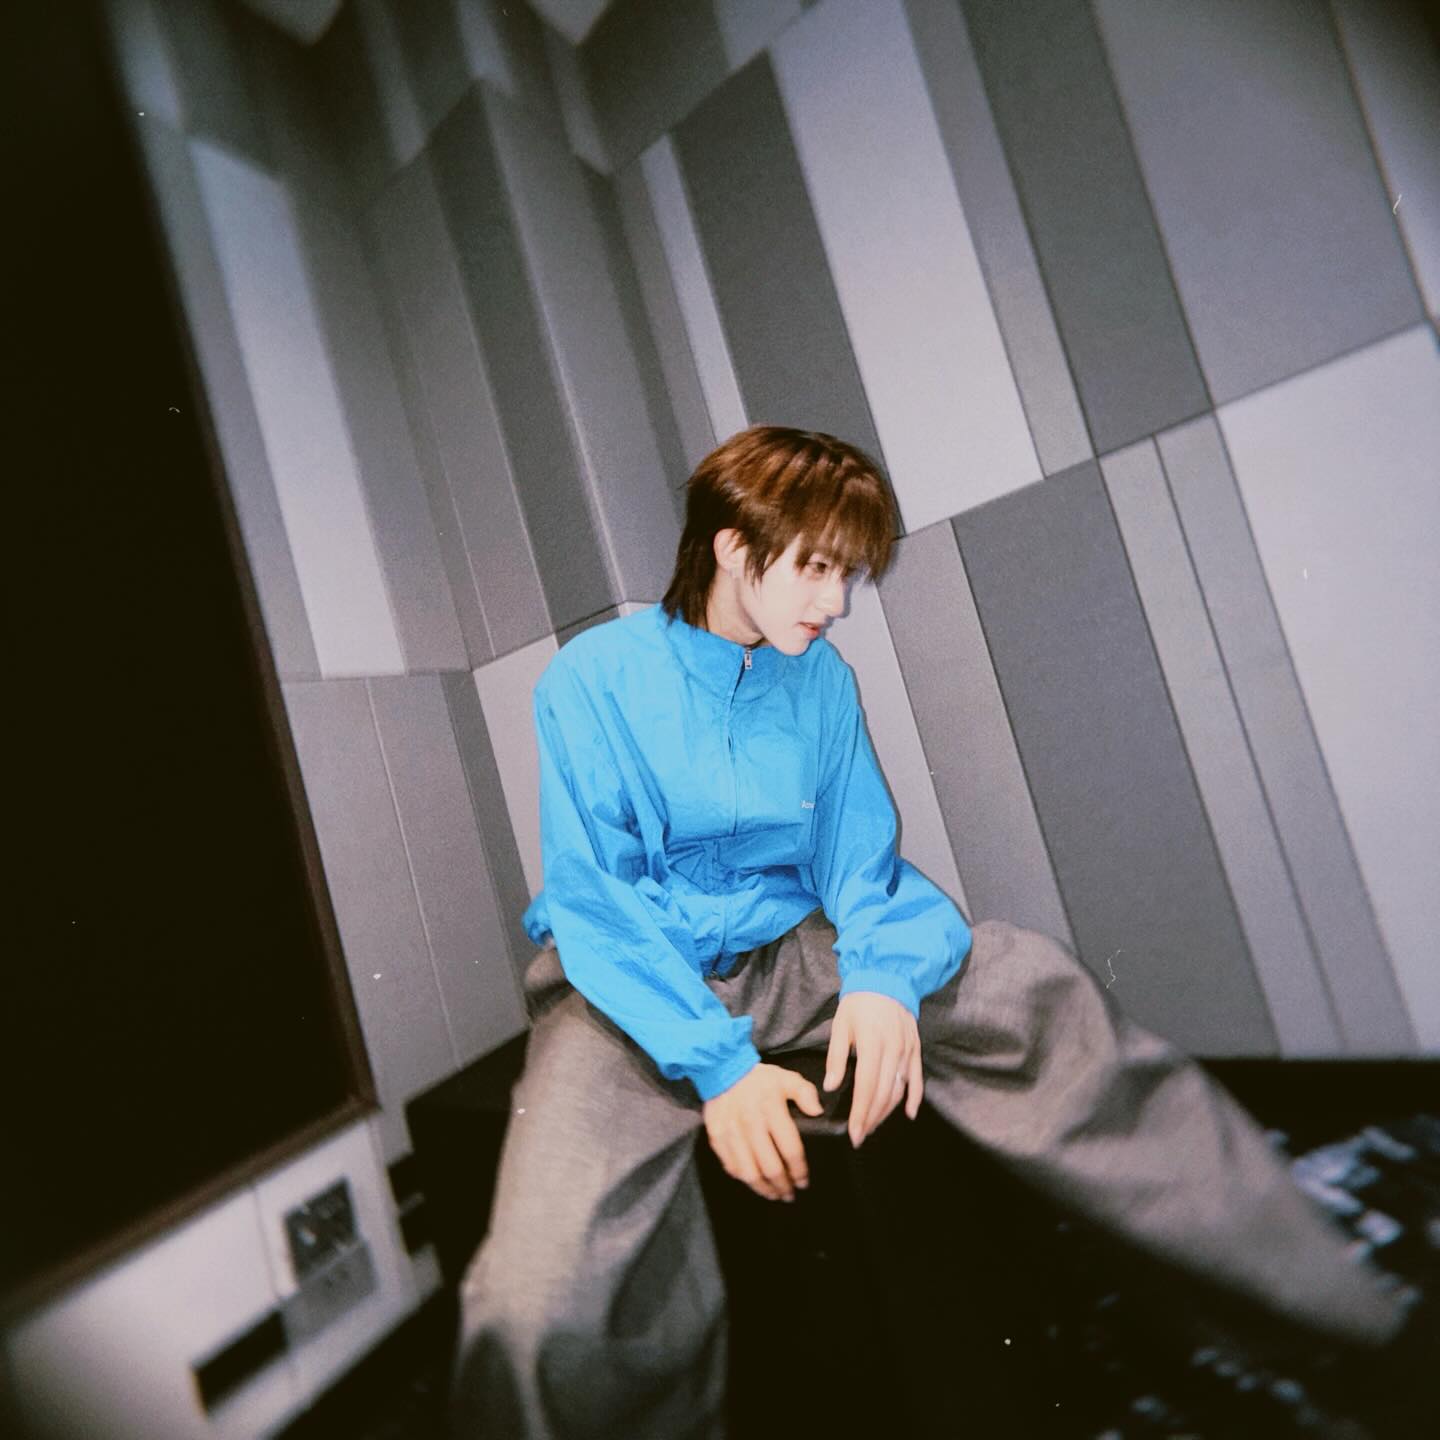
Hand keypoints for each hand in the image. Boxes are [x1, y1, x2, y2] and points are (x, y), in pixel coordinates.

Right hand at [702, 1062, 823, 1201]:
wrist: (722, 1070)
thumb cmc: (759, 1079)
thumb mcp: (787, 1078)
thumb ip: (805, 1093)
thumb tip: (818, 1112)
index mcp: (771, 1109)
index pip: (790, 1149)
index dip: (799, 1170)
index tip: (804, 1181)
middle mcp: (750, 1123)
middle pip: (770, 1167)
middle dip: (783, 1186)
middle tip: (790, 1194)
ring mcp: (731, 1133)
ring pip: (749, 1173)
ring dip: (764, 1189)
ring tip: (774, 1194)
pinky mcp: (716, 1138)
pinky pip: (732, 1167)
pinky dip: (744, 1179)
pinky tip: (754, 1182)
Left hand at [824, 992, 923, 1147]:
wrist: (887, 978)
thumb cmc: (859, 1003)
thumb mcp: (841, 1025)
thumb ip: (836, 1057)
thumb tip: (832, 1086)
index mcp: (872, 1044)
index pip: (867, 1087)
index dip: (861, 1113)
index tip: (854, 1133)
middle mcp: (893, 1050)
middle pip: (884, 1094)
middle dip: (872, 1119)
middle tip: (861, 1136)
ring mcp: (907, 1051)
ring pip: (899, 1090)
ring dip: (887, 1112)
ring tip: (874, 1126)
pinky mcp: (915, 1049)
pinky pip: (917, 1079)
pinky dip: (915, 1098)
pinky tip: (909, 1114)